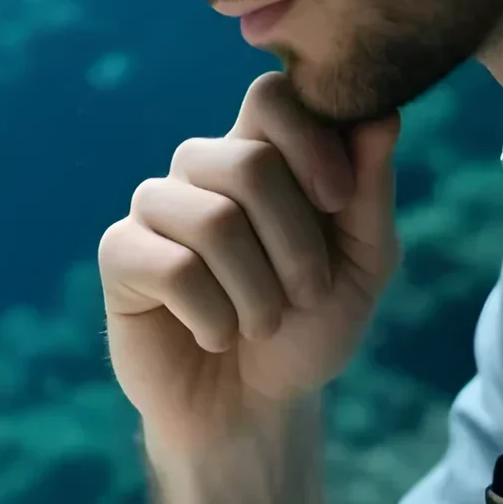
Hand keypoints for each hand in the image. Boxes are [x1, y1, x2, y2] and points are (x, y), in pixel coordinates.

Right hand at [98, 73, 399, 451]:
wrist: (253, 408)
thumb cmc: (307, 328)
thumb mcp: (361, 265)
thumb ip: (370, 192)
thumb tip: (382, 115)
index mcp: (260, 151)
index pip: (270, 95)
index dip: (310, 140)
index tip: (338, 200)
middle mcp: (201, 168)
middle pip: (249, 162)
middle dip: (296, 244)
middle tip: (306, 295)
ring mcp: (155, 208)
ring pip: (214, 221)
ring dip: (258, 292)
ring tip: (261, 325)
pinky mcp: (120, 254)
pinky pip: (174, 268)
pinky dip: (214, 317)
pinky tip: (215, 335)